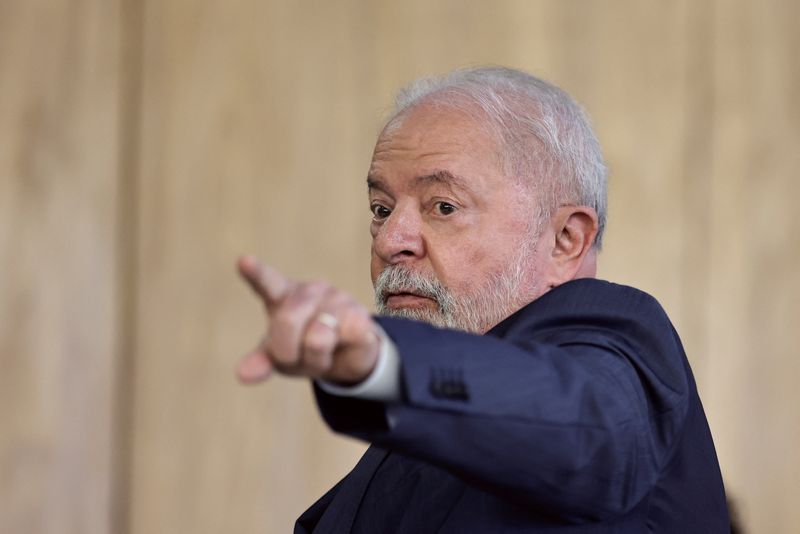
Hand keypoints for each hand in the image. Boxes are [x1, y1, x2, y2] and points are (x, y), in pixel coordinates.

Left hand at [235, 255, 380, 384]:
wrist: (346, 355)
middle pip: (287, 321)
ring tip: (323, 351)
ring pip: (318, 338)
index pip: (267, 282)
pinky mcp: (360, 315)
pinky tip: (345, 343)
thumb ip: (262, 361)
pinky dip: (342, 351)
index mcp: (281, 297)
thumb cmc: (303, 349)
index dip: (256, 273)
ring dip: (317, 358)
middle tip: (297, 356)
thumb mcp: (279, 357)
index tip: (244, 261)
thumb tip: (243, 374)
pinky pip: (345, 340)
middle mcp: (309, 292)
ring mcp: (336, 300)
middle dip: (288, 351)